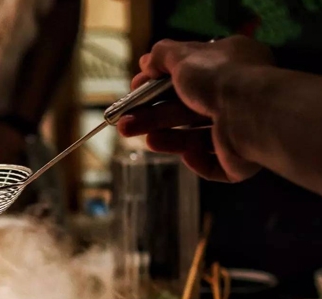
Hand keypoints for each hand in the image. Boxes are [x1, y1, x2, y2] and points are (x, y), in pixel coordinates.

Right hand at [118, 36, 273, 182]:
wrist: (251, 113)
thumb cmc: (219, 78)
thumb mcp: (183, 57)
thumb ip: (163, 55)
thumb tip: (147, 61)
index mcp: (228, 68)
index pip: (188, 77)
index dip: (158, 84)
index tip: (134, 91)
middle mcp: (236, 97)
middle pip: (185, 111)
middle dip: (153, 117)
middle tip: (125, 123)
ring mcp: (239, 131)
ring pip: (195, 138)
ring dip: (169, 139)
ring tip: (148, 141)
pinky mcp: (239, 161)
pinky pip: (213, 164)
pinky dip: (198, 161)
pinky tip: (189, 154)